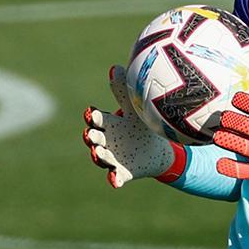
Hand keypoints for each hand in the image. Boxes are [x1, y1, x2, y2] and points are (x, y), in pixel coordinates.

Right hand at [82, 65, 183, 187]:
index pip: (97, 119)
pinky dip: (113, 179)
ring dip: (98, 155)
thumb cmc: (142, 125)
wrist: (159, 149)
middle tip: (89, 134)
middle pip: (95, 138)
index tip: (90, 113)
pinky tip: (114, 181)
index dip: (92, 117)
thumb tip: (115, 67)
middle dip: (91, 136)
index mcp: (108, 124)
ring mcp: (112, 158)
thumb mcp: (134, 109)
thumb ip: (123, 91)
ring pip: (101, 157)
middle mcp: (106, 141)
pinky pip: (116, 177)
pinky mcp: (122, 172)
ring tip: (96, 153)